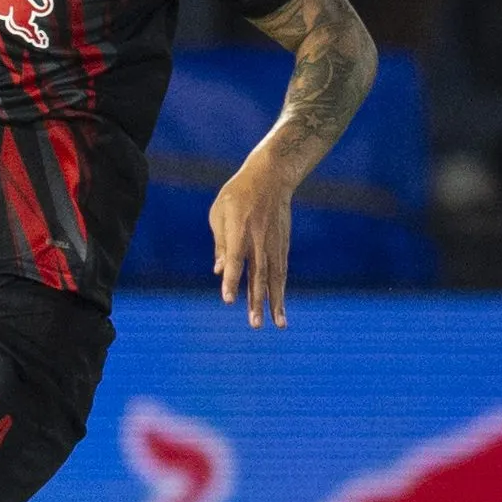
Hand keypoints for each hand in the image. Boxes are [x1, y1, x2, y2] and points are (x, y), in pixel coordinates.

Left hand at [209, 150, 297, 328]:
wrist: (271, 177)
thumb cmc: (238, 194)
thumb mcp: (219, 212)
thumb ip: (220, 243)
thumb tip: (219, 271)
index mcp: (239, 230)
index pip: (234, 260)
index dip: (231, 280)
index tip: (228, 300)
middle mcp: (258, 240)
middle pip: (258, 275)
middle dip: (256, 301)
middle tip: (254, 325)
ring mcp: (273, 243)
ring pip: (275, 278)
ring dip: (276, 302)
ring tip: (278, 325)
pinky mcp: (283, 245)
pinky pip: (282, 272)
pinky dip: (281, 291)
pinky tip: (280, 308)